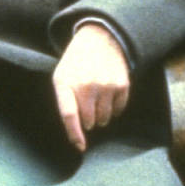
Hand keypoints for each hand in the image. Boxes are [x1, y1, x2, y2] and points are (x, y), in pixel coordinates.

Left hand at [52, 22, 131, 151]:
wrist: (101, 38)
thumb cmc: (77, 63)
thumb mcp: (62, 77)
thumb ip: (65, 102)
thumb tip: (77, 131)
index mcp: (66, 83)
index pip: (70, 115)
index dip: (74, 134)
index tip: (80, 146)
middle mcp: (87, 85)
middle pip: (89, 121)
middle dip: (88, 120)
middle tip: (87, 105)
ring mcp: (106, 85)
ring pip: (104, 119)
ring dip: (101, 115)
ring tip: (97, 97)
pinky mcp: (122, 85)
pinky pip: (118, 111)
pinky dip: (113, 108)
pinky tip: (109, 94)